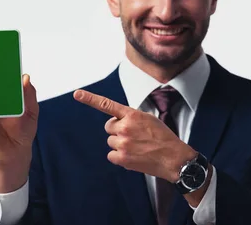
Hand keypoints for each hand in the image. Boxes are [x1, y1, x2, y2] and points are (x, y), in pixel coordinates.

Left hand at [73, 89, 196, 182]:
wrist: (173, 158)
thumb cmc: (163, 138)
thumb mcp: (149, 119)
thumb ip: (132, 117)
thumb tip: (119, 121)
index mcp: (132, 114)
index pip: (107, 104)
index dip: (90, 98)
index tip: (77, 93)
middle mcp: (125, 127)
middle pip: (109, 127)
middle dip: (118, 130)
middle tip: (133, 136)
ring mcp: (122, 143)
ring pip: (111, 141)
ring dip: (120, 144)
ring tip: (137, 147)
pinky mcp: (121, 158)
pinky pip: (111, 155)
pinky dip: (119, 157)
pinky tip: (133, 156)